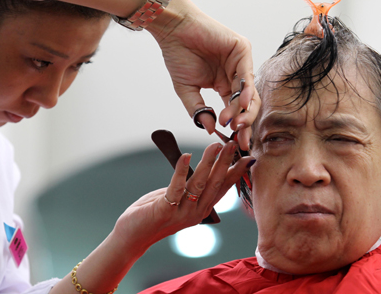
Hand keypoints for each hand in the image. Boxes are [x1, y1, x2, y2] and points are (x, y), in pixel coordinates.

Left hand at [110, 140, 254, 255]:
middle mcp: (196, 212)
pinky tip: (187, 156)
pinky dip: (181, 170)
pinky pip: (176, 187)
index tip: (247, 157)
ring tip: (215, 146)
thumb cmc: (154, 213)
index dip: (235, 172)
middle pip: (215, 183)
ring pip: (199, 183)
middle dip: (225, 162)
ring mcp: (182, 212)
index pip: (223, 188)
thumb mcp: (178, 199)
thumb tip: (204, 169)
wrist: (133, 235)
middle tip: (232, 144)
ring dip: (208, 163)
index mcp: (202, 208)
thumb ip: (191, 187)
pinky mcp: (166, 209)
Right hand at [146, 0, 259, 150]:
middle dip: (245, 124)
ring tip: (235, 124)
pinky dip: (244, 91)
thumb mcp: (186, 90)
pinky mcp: (242, 50)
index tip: (235, 145)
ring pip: (249, 92)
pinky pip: (246, 74)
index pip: (234, 110)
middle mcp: (235, 75)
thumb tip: (209, 130)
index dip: (236, 128)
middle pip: (246, 104)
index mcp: (224, 85)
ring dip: (243, 111)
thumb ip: (198, 110)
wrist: (173, 30)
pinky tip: (239, 105)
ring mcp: (241, 63)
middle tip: (240, 139)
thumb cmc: (178, 55)